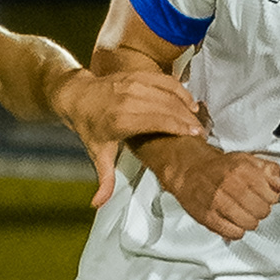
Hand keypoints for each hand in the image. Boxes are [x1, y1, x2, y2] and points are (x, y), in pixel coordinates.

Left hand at [50, 66, 202, 206]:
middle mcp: (128, 99)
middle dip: (187, 118)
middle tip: (202, 131)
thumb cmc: (90, 127)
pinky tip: (188, 101)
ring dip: (185, 104)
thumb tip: (98, 204)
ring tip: (198, 118)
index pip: (159, 121)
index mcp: (121, 120)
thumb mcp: (97, 154)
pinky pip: (163, 80)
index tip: (196, 135)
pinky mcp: (136, 75)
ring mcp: (132, 83)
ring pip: (167, 92)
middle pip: (167, 106)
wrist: (77, 97)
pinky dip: (179, 89)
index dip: (180, 127)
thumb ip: (104, 180)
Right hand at [141, 136, 279, 241]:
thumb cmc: (218, 166)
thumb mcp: (246, 159)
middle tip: (255, 206)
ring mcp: (217, 202)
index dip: (271, 198)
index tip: (266, 197)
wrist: (189, 169)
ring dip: (250, 221)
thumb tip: (279, 185)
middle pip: (262, 211)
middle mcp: (229, 185)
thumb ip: (268, 170)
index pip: (271, 195)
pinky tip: (234, 222)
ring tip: (244, 214)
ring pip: (249, 223)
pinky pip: (232, 233)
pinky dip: (237, 231)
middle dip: (261, 210)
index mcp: (242, 169)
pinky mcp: (207, 216)